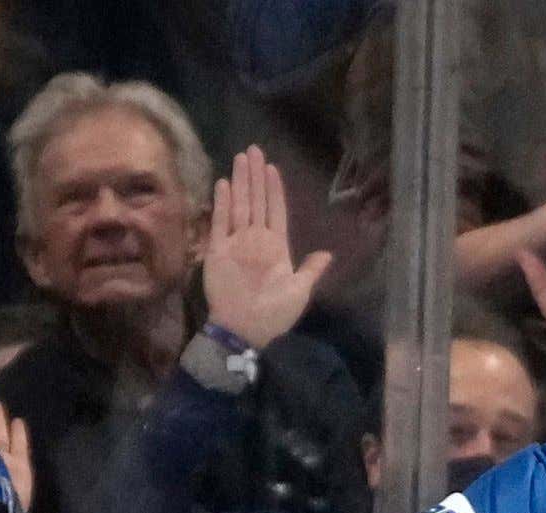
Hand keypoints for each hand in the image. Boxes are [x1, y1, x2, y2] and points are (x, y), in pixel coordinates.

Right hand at [203, 146, 338, 353]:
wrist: (245, 330)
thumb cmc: (274, 313)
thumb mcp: (300, 291)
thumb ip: (311, 269)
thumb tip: (328, 253)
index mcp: (276, 247)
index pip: (276, 211)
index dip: (275, 189)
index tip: (273, 168)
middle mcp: (256, 239)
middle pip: (257, 201)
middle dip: (256, 175)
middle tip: (254, 149)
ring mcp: (236, 243)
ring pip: (240, 205)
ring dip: (241, 181)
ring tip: (241, 158)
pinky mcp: (217, 250)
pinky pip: (220, 222)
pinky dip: (222, 203)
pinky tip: (225, 184)